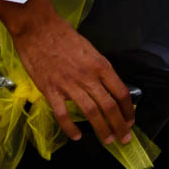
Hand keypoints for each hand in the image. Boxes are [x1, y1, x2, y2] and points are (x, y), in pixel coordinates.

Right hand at [0, 0, 133, 144]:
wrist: (38, 28)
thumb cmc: (64, 36)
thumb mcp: (90, 50)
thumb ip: (99, 69)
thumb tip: (108, 87)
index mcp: (101, 65)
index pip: (121, 92)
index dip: (128, 109)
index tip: (130, 120)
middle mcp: (88, 76)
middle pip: (110, 106)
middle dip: (120, 125)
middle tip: (124, 138)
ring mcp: (69, 84)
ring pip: (91, 112)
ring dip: (102, 129)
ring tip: (108, 140)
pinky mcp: (50, 90)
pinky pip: (63, 114)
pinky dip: (70, 128)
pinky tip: (76, 137)